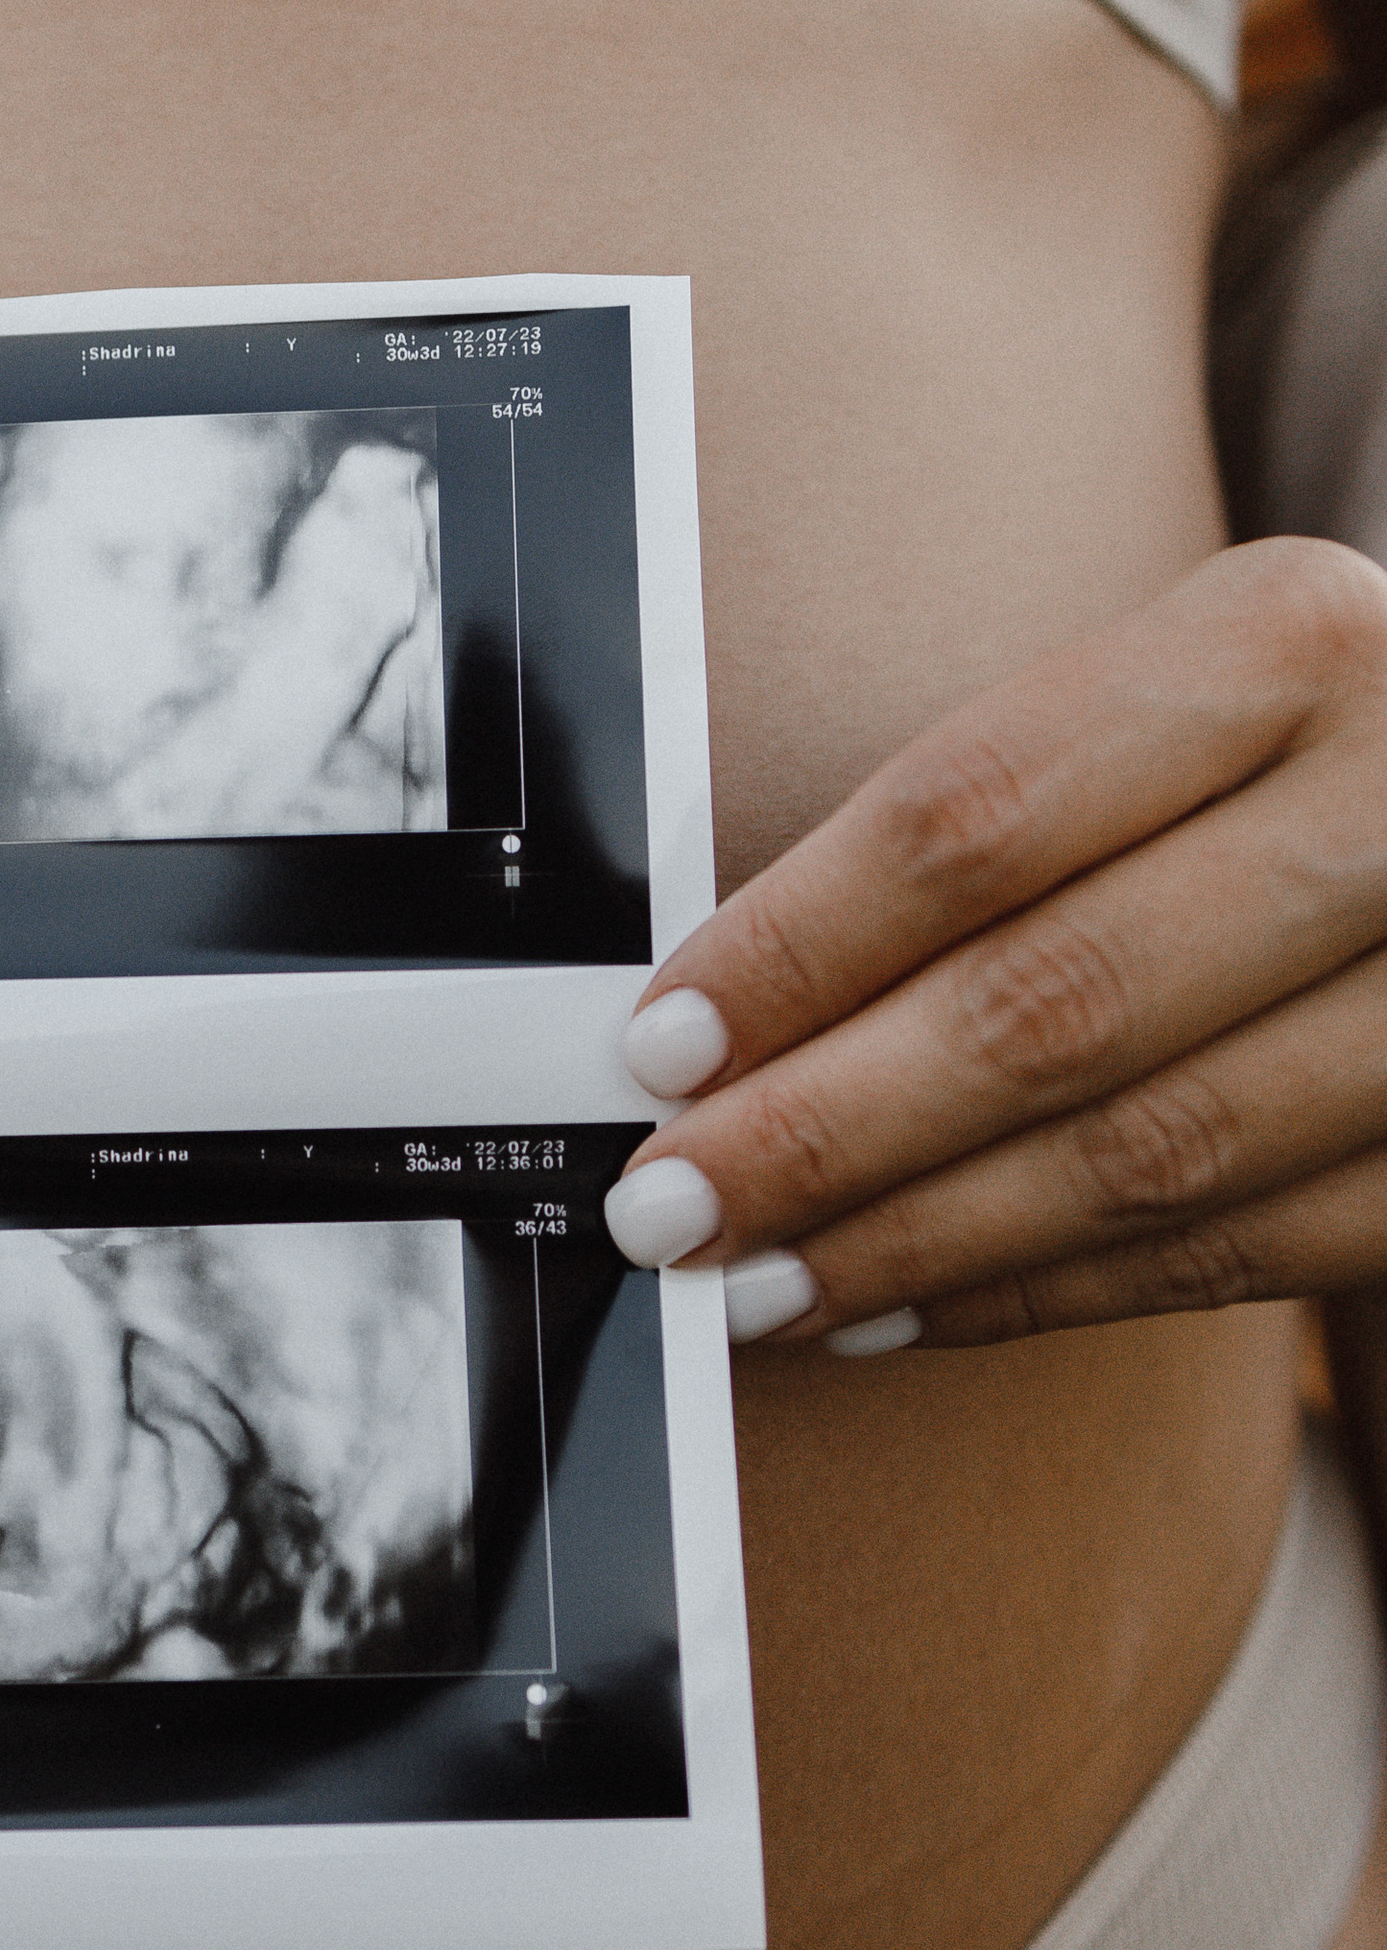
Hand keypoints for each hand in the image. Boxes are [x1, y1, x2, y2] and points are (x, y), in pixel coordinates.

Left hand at [601, 538, 1386, 1350]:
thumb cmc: (1288, 760)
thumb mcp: (1171, 708)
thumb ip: (985, 832)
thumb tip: (725, 1016)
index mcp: (1285, 643)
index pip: (979, 816)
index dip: (796, 949)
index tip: (660, 1049)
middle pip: (1052, 1001)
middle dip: (823, 1130)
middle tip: (669, 1206)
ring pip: (1152, 1151)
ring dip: (918, 1240)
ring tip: (760, 1282)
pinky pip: (1248, 1250)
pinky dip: (1052, 1290)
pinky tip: (909, 1305)